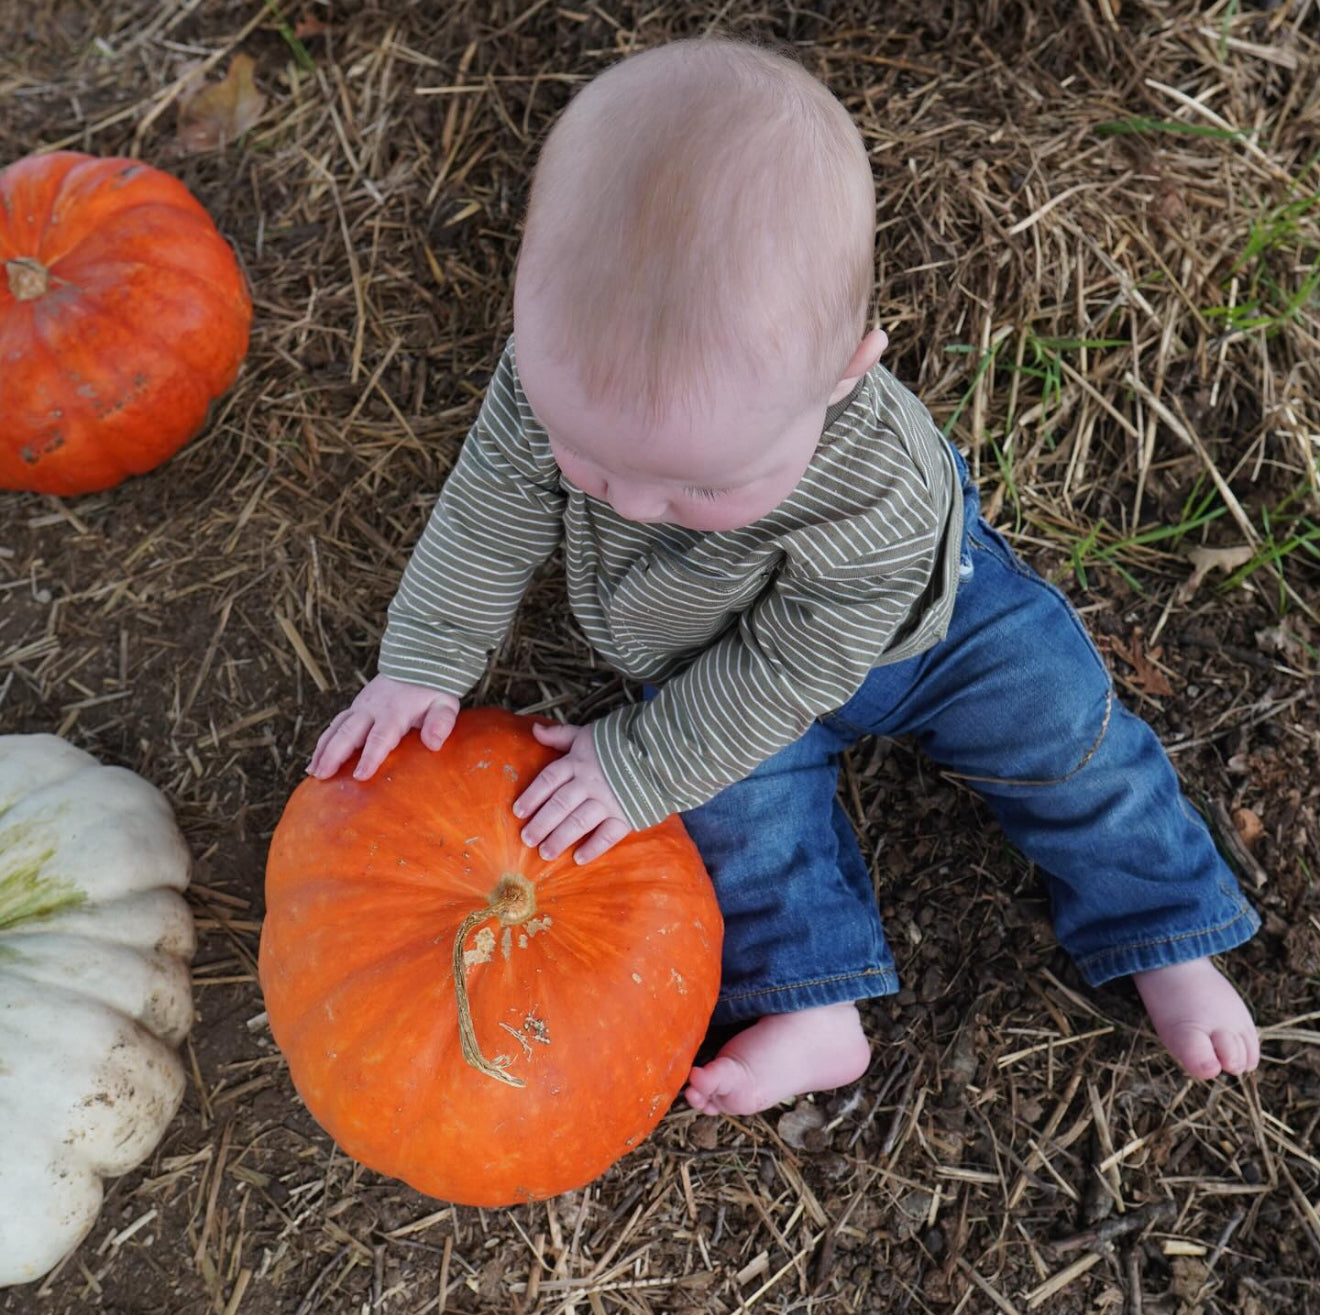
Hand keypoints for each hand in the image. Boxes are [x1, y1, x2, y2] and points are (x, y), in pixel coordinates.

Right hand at [307, 675, 459, 779]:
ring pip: (336, 729)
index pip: (380, 737)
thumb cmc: (433, 690)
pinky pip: (335, 725)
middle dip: (334, 755)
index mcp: (395, 713)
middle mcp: (372, 710)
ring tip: (313, 772)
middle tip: (323, 777)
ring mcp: (360, 707)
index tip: (360, 776)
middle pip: (348, 734)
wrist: (418, 662)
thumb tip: (433, 744)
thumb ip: (441, 723)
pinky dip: (323, 743)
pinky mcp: (355, 708)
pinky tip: (315, 761)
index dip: (370, 757)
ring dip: (322, 750)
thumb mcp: (445, 704)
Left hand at [513, 722, 631, 862]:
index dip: (532, 796)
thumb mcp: (588, 733)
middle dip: (541, 823)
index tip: (518, 812)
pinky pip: (607, 834)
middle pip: (559, 804)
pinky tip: (578, 859)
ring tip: (545, 853)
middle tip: (527, 839)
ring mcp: (609, 799)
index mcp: (578, 761)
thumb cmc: (621, 740)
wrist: (662, 749)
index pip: (549, 780)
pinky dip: (593, 847)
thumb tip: (535, 729)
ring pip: (578, 822)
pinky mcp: (627, 813)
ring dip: (560, 838)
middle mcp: (590, 781)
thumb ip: (561, 735)